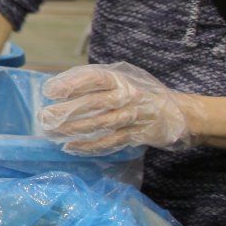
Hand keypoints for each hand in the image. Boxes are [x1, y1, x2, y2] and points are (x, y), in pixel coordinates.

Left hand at [38, 62, 199, 155]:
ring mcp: (134, 116)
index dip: (72, 83)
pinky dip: (90, 145)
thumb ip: (98, 83)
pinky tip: (72, 147)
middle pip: (94, 102)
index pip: (94, 78)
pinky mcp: (138, 134)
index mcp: (121, 78)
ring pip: (101, 123)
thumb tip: (61, 89)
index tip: (50, 91)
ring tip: (53, 133)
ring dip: (75, 129)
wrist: (180, 112)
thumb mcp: (123, 80)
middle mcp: (128, 95)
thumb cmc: (142, 94)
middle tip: (45, 116)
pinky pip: (111, 141)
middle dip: (68, 110)